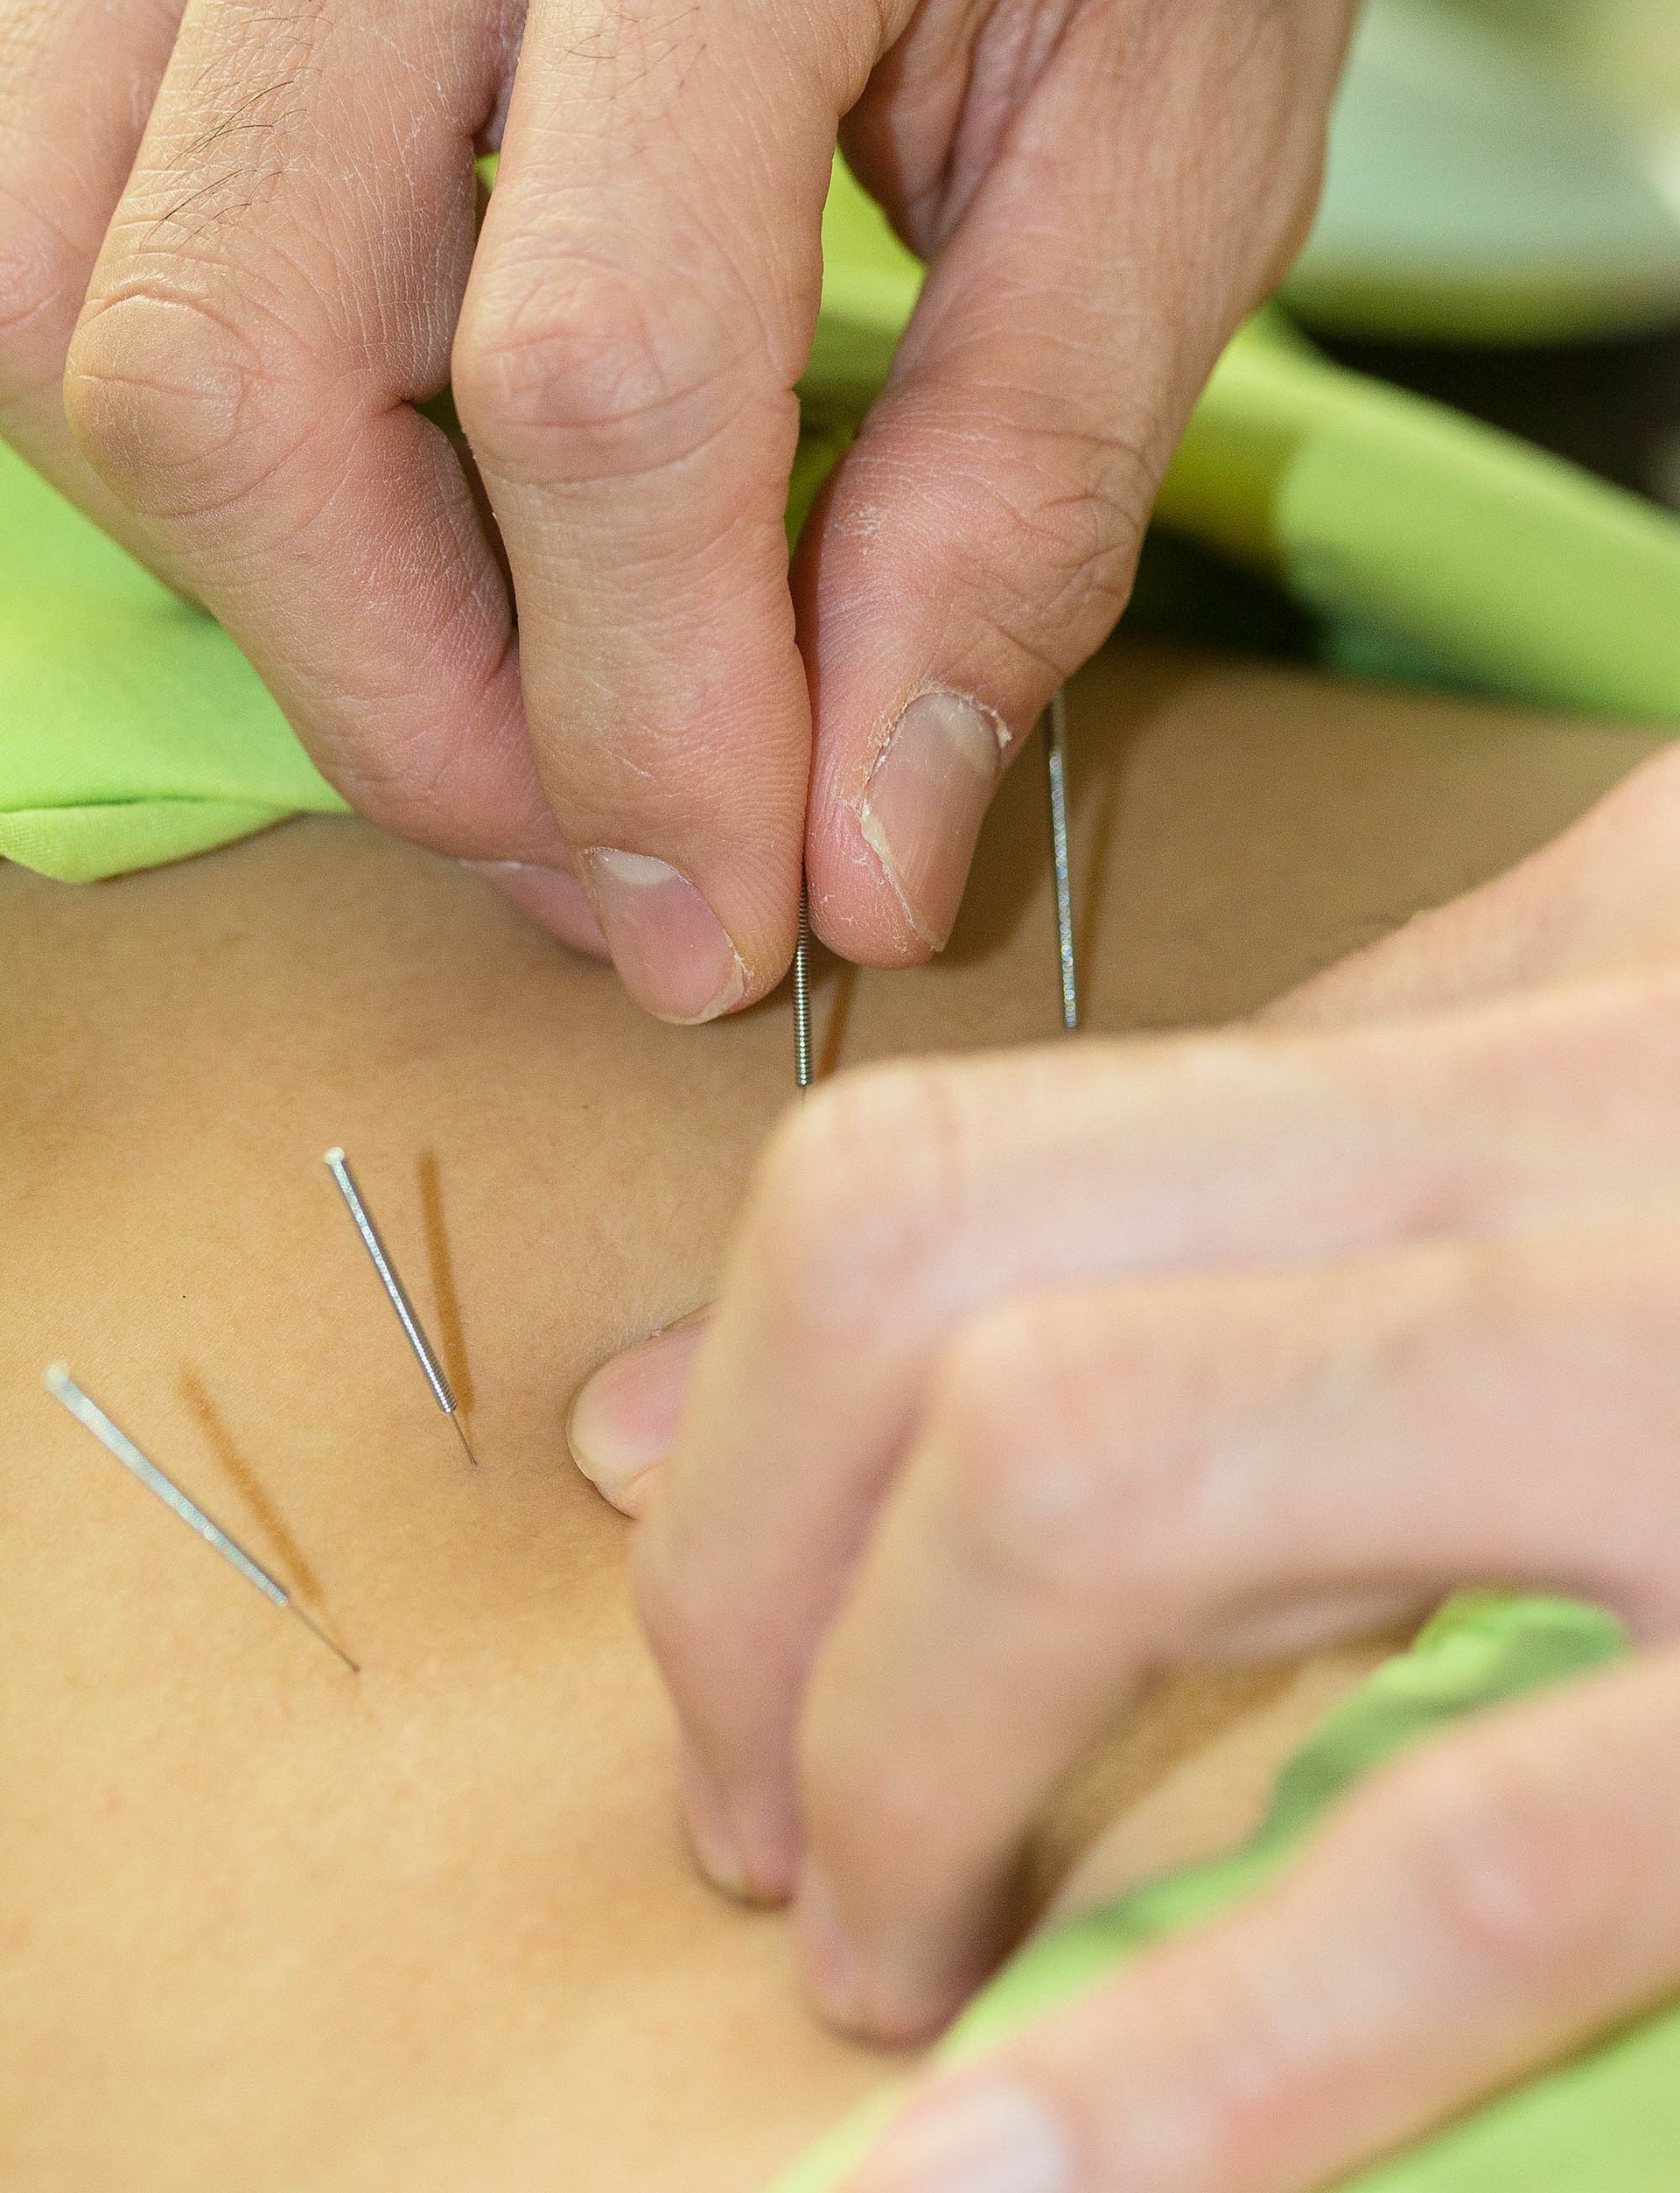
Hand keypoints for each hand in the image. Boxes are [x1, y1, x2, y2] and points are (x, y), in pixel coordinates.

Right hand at [0, 0, 1396, 1016]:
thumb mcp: (1186, 97)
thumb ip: (1023, 489)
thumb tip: (861, 846)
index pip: (594, 392)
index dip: (654, 733)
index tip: (739, 918)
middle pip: (232, 373)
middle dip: (416, 717)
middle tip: (605, 848)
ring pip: (60, 308)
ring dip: (274, 584)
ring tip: (499, 668)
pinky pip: (37, 189)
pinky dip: (192, 408)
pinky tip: (382, 464)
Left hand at [570, 742, 1679, 2189]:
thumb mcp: (1636, 1089)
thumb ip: (1250, 1195)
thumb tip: (712, 1388)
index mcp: (1528, 1012)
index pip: (958, 1157)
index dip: (743, 1389)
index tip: (672, 1555)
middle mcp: (1583, 1129)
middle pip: (932, 1277)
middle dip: (759, 1578)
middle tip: (768, 1809)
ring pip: (1090, 1478)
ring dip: (909, 1757)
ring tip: (899, 1961)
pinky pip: (1467, 1836)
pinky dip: (1207, 2050)